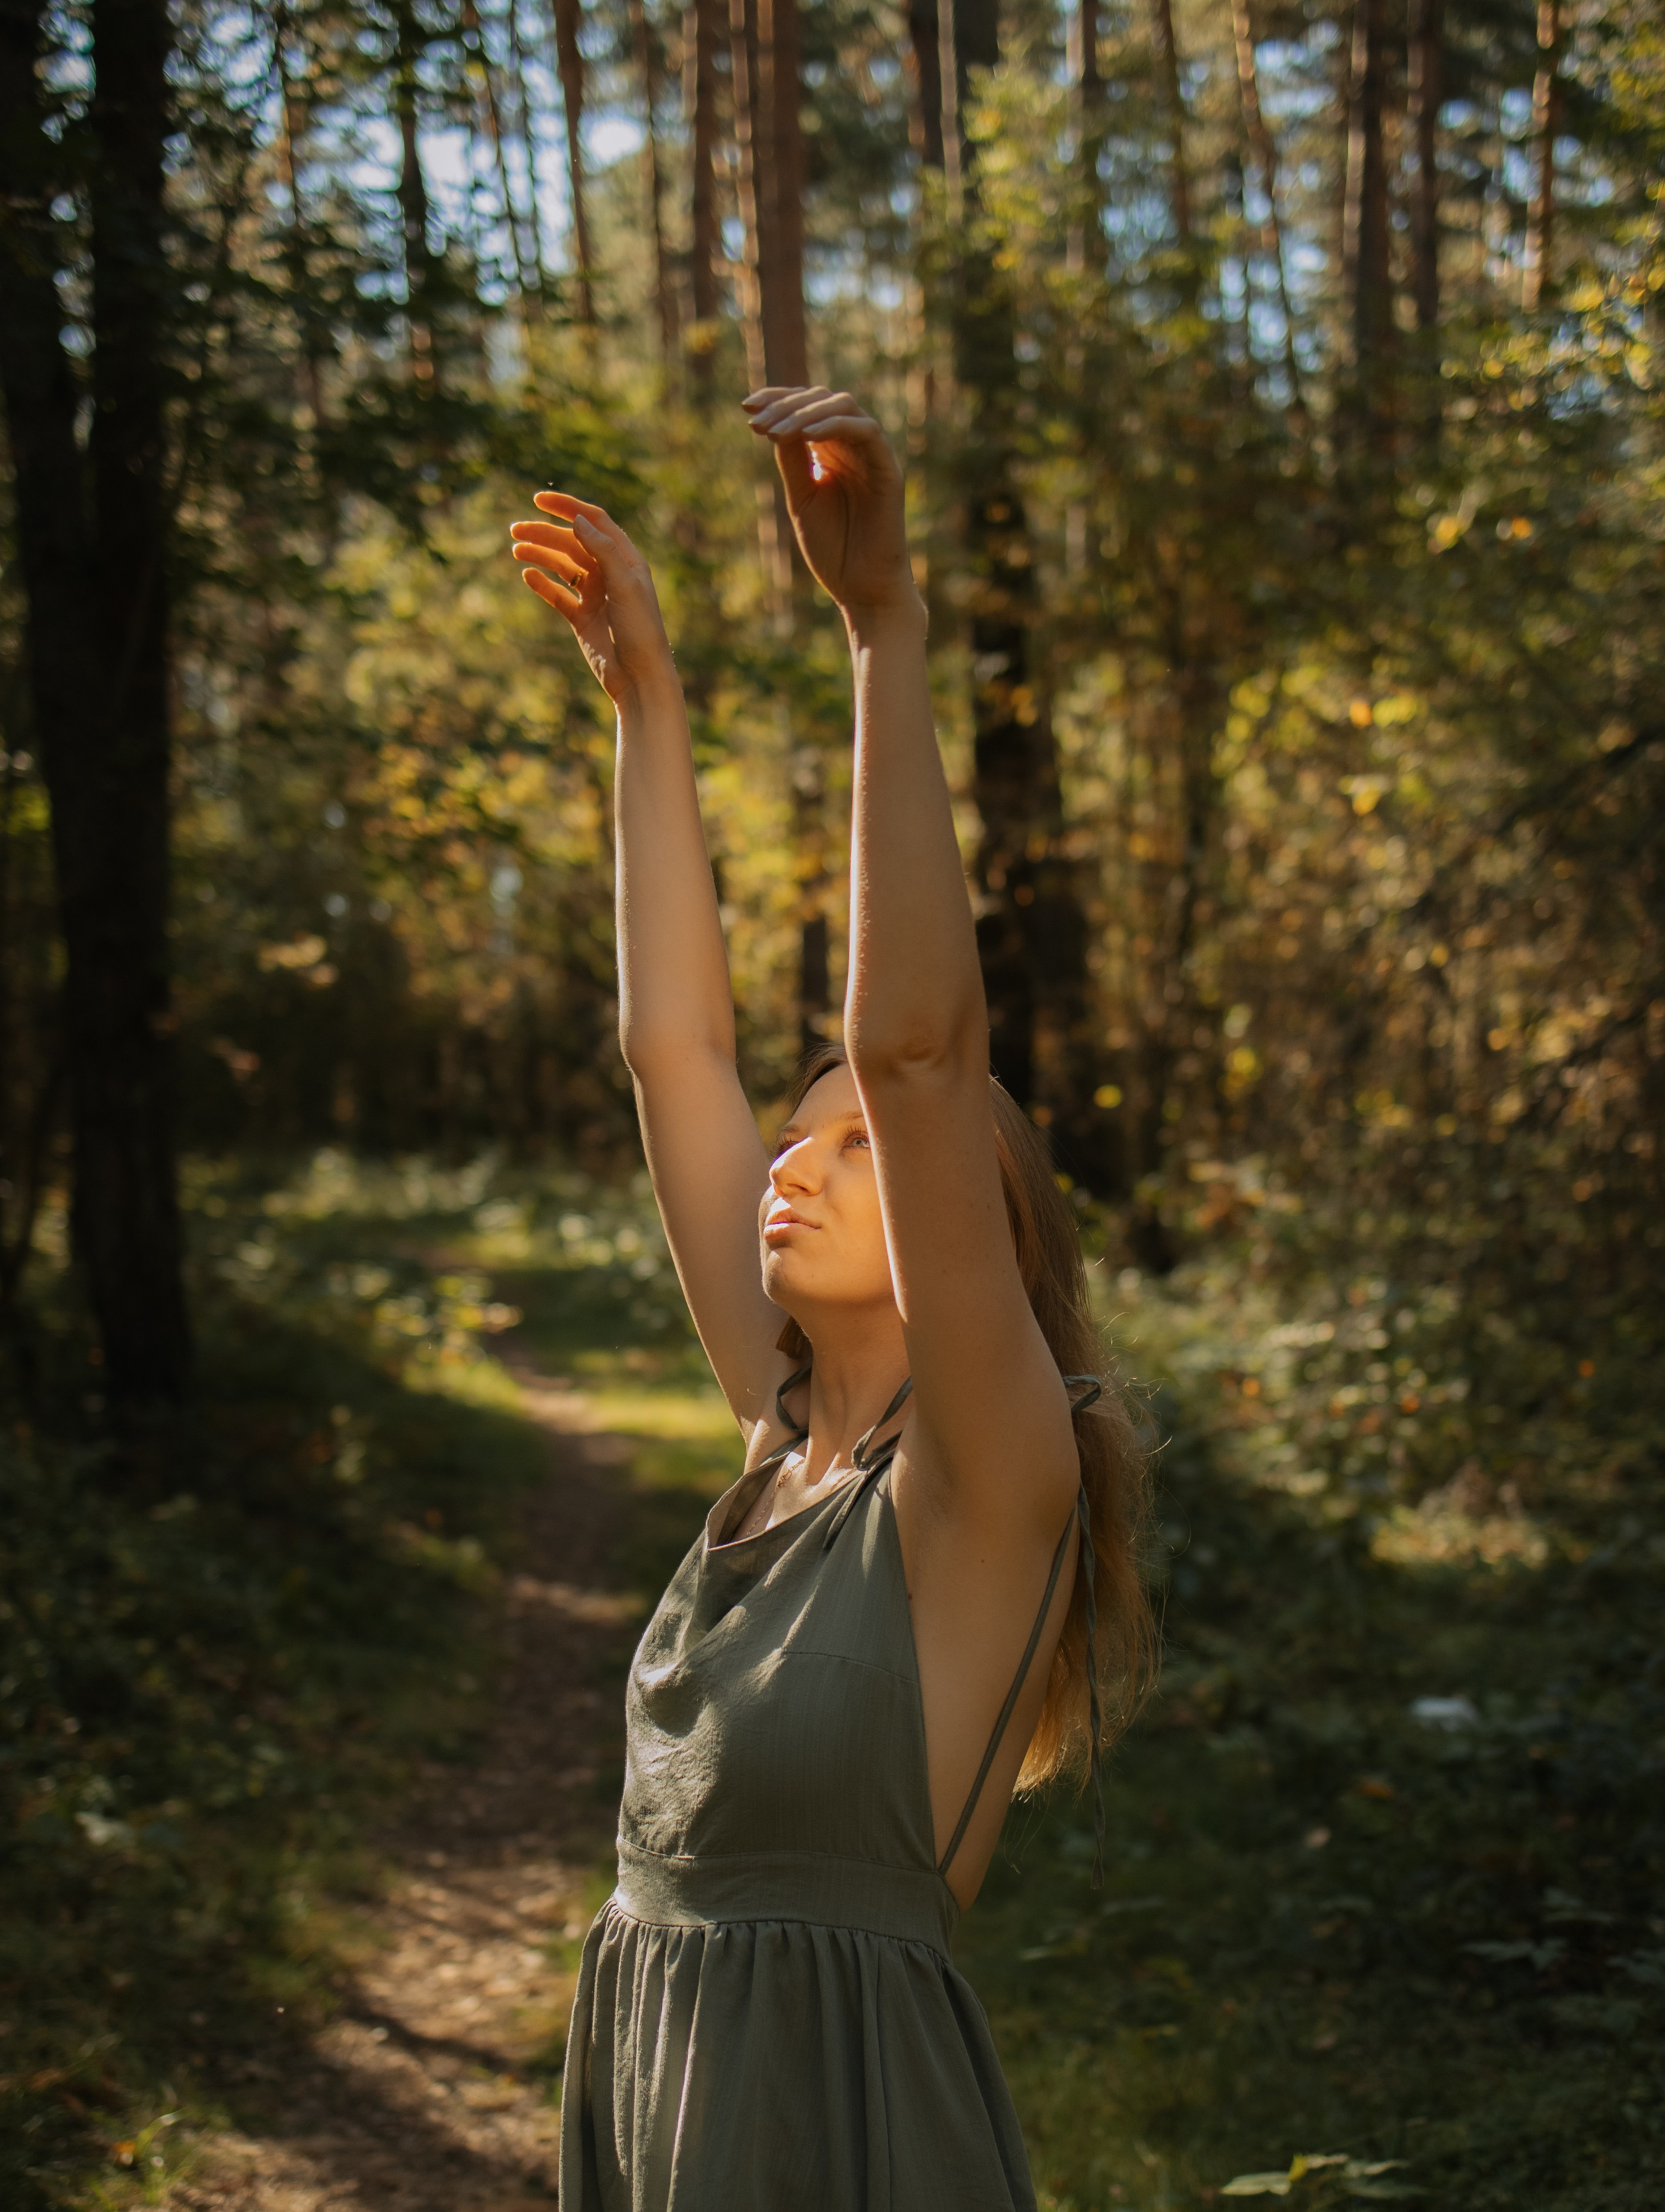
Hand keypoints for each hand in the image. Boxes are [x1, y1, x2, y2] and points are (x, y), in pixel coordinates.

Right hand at [509, 494, 674, 706]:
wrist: (640, 678)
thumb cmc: (641, 630)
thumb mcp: (626, 585)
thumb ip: (602, 551)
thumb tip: (578, 519)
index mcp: (626, 560)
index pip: (594, 521)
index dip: (568, 507)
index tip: (539, 500)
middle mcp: (610, 574)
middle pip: (572, 543)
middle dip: (544, 533)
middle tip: (515, 529)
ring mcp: (595, 596)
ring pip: (562, 567)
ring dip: (540, 555)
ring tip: (516, 551)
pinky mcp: (582, 618)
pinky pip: (558, 595)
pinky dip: (543, 584)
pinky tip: (528, 575)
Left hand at [742, 388, 920, 623]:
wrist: (861, 588)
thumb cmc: (833, 549)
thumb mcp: (801, 498)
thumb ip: (791, 460)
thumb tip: (773, 422)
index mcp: (830, 452)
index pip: (806, 407)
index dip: (777, 399)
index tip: (746, 407)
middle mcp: (851, 446)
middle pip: (822, 399)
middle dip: (785, 404)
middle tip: (756, 422)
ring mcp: (871, 455)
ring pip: (843, 406)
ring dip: (805, 412)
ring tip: (775, 431)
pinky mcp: (888, 469)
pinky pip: (867, 431)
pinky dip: (835, 426)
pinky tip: (806, 437)